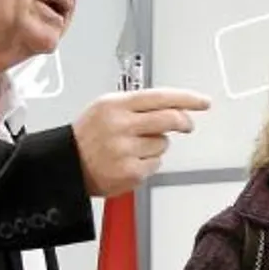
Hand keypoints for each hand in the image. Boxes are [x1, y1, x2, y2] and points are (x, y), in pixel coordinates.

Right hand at [71, 88, 209, 196]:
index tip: (203, 102)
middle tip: (187, 125)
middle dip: (184, 122)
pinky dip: (148, 164)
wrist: (65, 165)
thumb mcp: (106, 109)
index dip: (187, 99)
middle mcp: (120, 125)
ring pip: (163, 144)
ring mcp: (125, 150)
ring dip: (156, 146)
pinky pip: (155, 164)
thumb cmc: (88, 136)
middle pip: (170, 119)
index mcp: (115, 105)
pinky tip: (129, 162)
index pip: (161, 97)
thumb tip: (174, 106)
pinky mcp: (130, 172)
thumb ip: (138, 106)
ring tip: (132, 148)